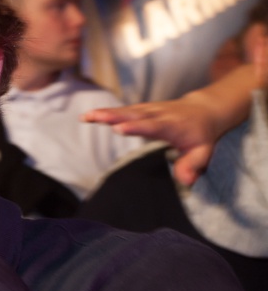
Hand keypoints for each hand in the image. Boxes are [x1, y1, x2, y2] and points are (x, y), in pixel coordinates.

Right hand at [82, 101, 213, 185]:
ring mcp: (148, 109)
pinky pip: (122, 110)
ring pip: (125, 111)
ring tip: (85, 116)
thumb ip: (192, 165)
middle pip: (133, 114)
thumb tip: (185, 181)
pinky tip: (89, 116)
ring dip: (105, 113)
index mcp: (172, 125)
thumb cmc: (201, 135)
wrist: (204, 110)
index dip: (135, 127)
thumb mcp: (203, 151)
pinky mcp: (141, 109)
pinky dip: (106, 112)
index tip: (118, 129)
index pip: (152, 126)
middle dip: (113, 116)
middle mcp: (157, 114)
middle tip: (94, 117)